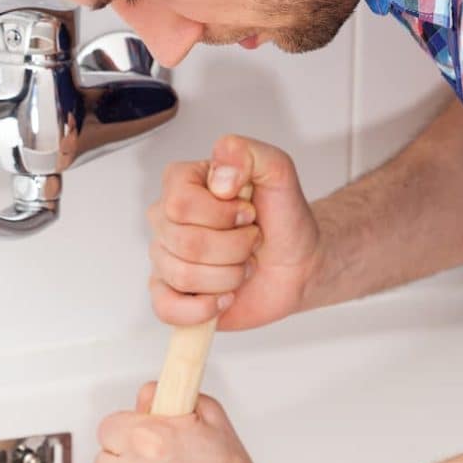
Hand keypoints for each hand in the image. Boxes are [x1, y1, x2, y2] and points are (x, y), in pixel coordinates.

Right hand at [148, 134, 319, 329]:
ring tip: (243, 265)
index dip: (222, 214)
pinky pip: (166, 308)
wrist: (297, 262)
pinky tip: (225, 297)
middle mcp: (165, 219)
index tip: (248, 212)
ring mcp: (164, 258)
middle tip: (251, 241)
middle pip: (186, 242)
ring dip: (230, 276)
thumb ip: (249, 154)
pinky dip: (204, 308)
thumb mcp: (278, 171)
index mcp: (181, 183)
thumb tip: (219, 177)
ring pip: (184, 275)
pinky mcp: (171, 295)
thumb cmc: (283, 218)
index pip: (180, 202)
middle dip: (235, 247)